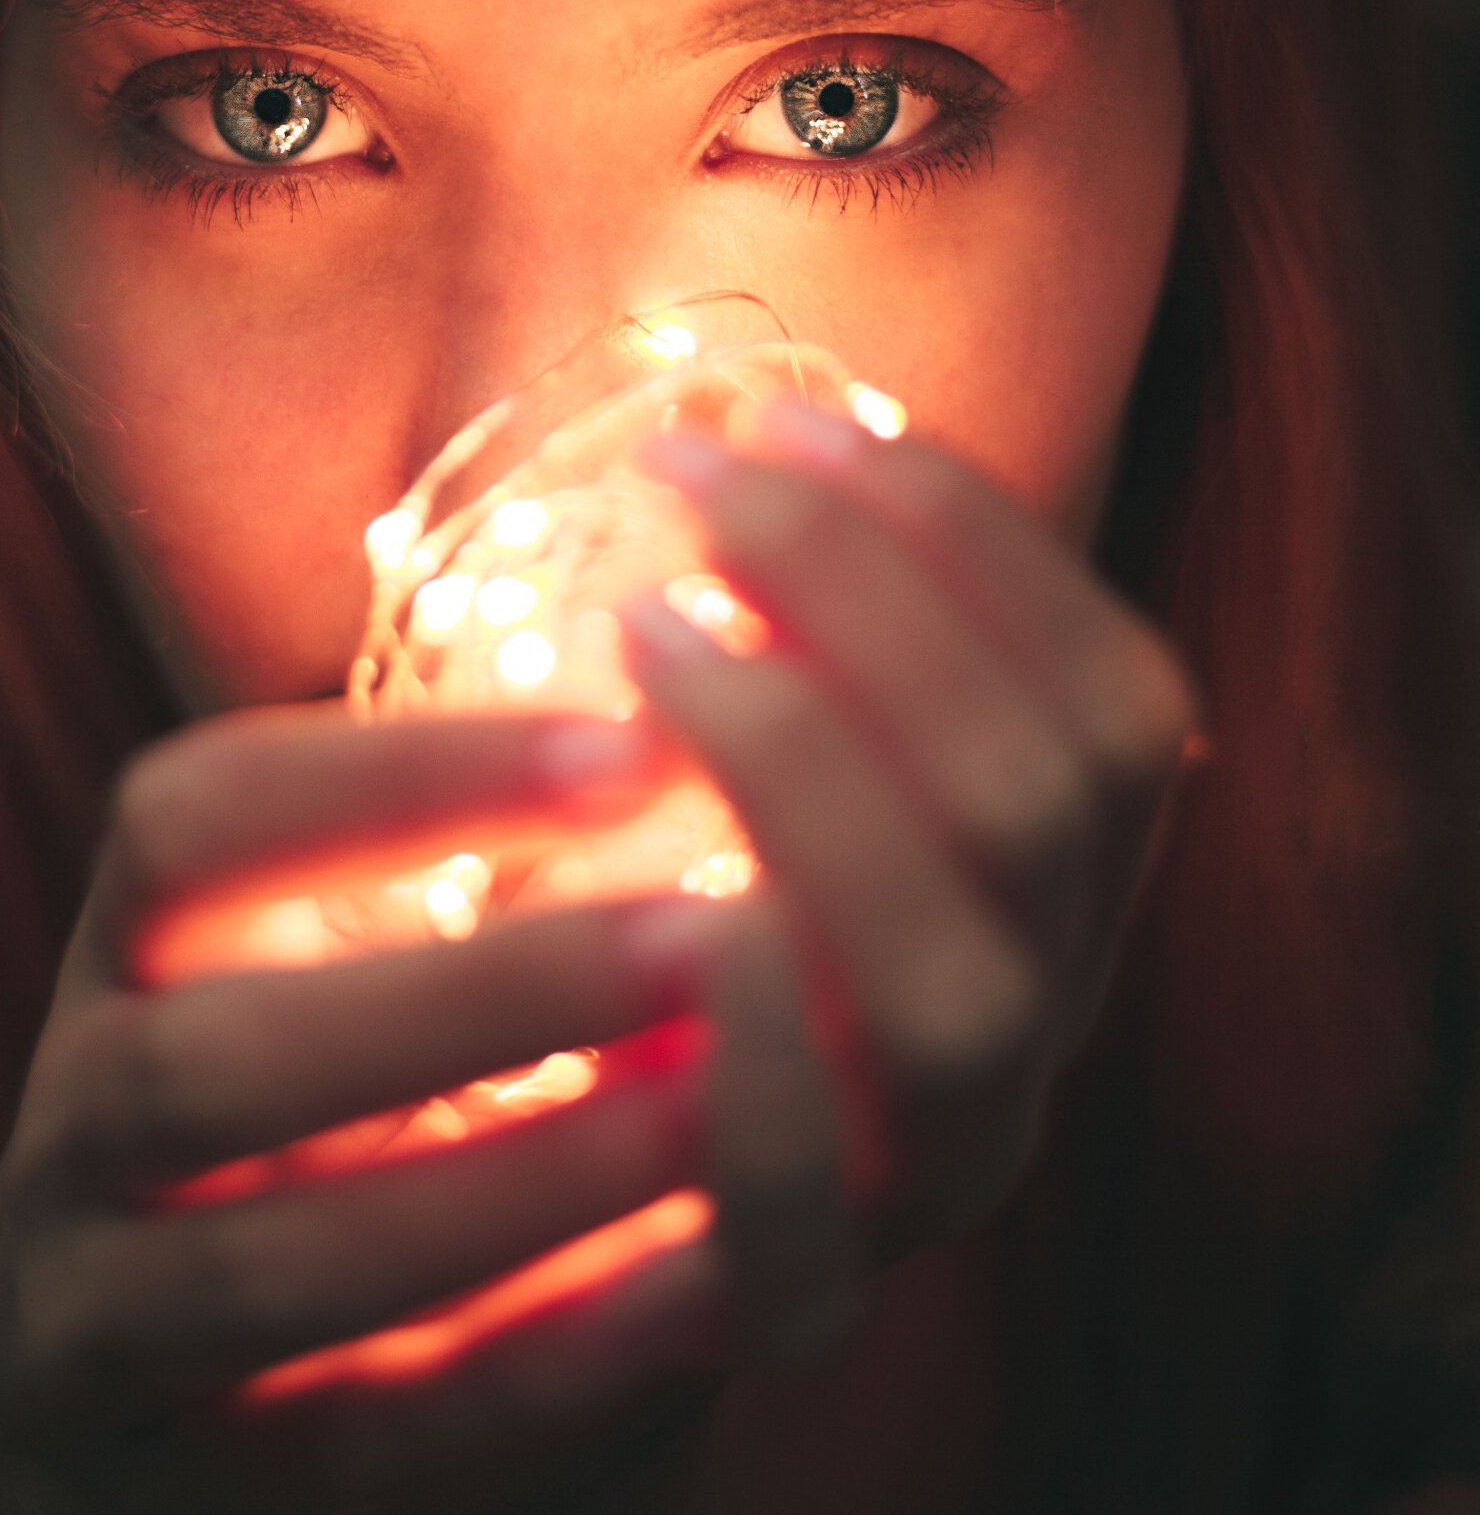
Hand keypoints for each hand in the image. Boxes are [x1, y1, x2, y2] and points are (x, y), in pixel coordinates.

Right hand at [0, 701, 738, 1514]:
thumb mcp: (376, 1001)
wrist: (214, 1465)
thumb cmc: (354, 1158)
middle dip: (476, 993)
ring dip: (515, 1186)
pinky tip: (698, 1291)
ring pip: (266, 1268)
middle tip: (705, 939)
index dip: (396, 773)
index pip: (192, 820)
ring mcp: (87, 1343)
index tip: (632, 740)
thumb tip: (716, 740)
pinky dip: (538, 1367)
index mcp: (125, 967)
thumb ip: (507, 896)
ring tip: (715, 1113)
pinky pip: (362, 1443)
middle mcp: (71, 1141)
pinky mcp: (171, 1514)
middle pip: (212, 1050)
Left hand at [620, 401, 1202, 1345]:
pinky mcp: (796, 1298)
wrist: (591, 1229)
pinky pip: (810, 1197)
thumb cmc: (677, 922)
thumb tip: (751, 427)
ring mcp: (936, 1168)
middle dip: (864, 595)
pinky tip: (666, 900)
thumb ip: (821, 644)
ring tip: (638, 621)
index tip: (792, 410)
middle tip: (690, 476)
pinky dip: (753, 1041)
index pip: (1116, 695)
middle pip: (1036, 797)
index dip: (971, 537)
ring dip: (804, 767)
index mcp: (1072, 891)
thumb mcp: (788, 775)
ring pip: (954, 986)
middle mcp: (1042, 1019)